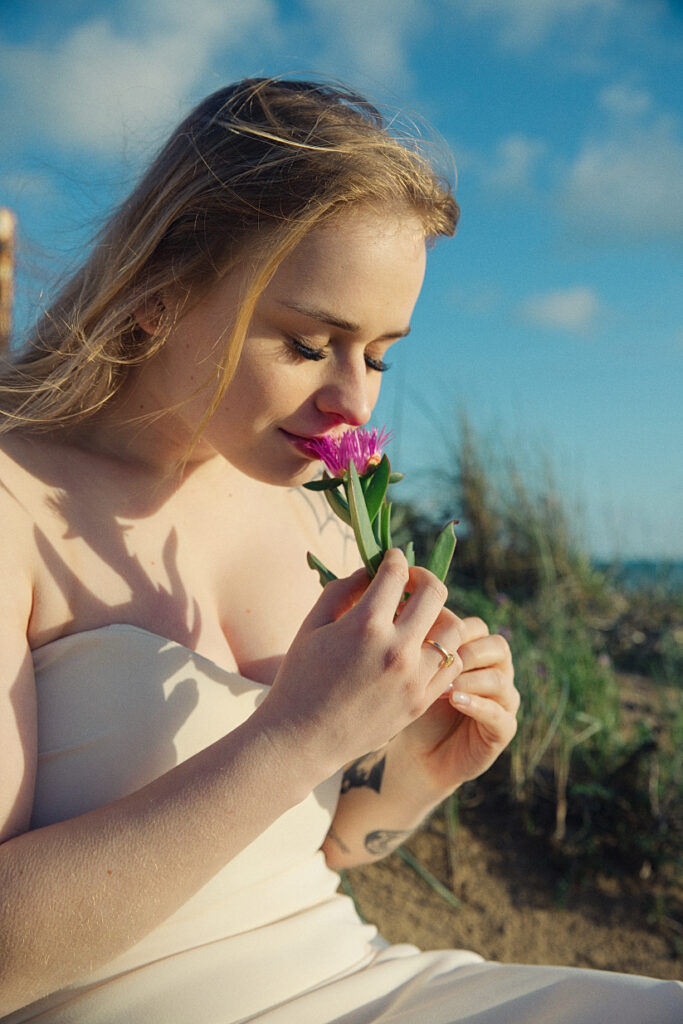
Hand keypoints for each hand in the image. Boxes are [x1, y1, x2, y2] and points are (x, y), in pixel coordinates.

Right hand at [258, 550, 464, 780]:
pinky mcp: (421, 701)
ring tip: (420, 617)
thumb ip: (341, 589)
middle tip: (410, 581)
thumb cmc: (299, 678)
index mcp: (365, 625)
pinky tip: (423, 647)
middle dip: (423, 577)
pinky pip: (451, 664)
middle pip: (435, 593)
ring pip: (454, 628)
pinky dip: (443, 649)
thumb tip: (370, 570)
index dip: (395, 558)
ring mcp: (414, 678)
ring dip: (439, 613)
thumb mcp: (312, 625)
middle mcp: (396, 649)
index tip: (391, 559)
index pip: (396, 573)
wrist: (301, 739)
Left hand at [393, 613, 518, 798]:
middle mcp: (496, 672)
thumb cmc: (413, 704)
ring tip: (444, 685)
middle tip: (440, 660)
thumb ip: (420, 641)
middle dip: (468, 650)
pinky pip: (501, 713)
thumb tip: (403, 604)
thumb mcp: (414, 669)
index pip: (477, 627)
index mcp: (477, 652)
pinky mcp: (503, 730)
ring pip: (501, 678)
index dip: (454, 628)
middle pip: (498, 647)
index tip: (424, 636)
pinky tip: (455, 700)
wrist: (417, 754)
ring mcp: (503, 701)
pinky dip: (478, 705)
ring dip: (471, 678)